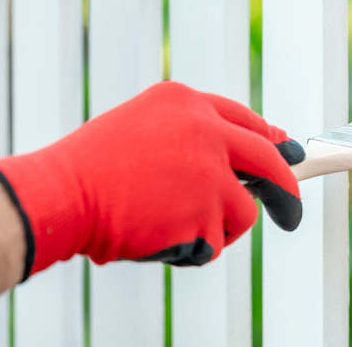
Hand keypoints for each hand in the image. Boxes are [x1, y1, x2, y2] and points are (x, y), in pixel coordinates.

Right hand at [0, 81, 304, 279]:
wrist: (61, 194)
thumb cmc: (92, 167)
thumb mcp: (143, 128)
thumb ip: (191, 135)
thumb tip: (239, 158)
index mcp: (186, 102)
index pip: (247, 120)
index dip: (270, 140)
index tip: (284, 154)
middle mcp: (205, 130)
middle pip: (270, 162)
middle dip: (286, 192)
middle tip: (290, 213)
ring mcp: (208, 171)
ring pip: (242, 213)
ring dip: (217, 229)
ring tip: (171, 226)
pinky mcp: (204, 212)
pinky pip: (214, 243)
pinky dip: (192, 249)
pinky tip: (156, 236)